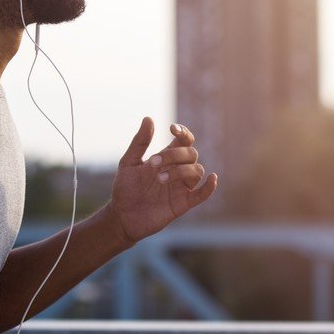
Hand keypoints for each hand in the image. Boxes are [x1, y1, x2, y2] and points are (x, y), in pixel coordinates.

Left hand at [108, 117, 217, 243]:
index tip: (172, 129)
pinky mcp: (183, 204)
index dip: (183, 132)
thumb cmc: (125, 188)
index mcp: (166, 158)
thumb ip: (140, 142)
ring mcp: (181, 187)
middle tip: (153, 164)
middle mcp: (177, 170)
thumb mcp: (128, 162)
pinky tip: (212, 178)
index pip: (184, 140)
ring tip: (160, 179)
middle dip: (174, 154)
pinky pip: (202, 194)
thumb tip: (149, 118)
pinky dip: (210, 187)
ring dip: (180, 171)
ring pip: (197, 171)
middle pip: (191, 153)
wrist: (121, 216)